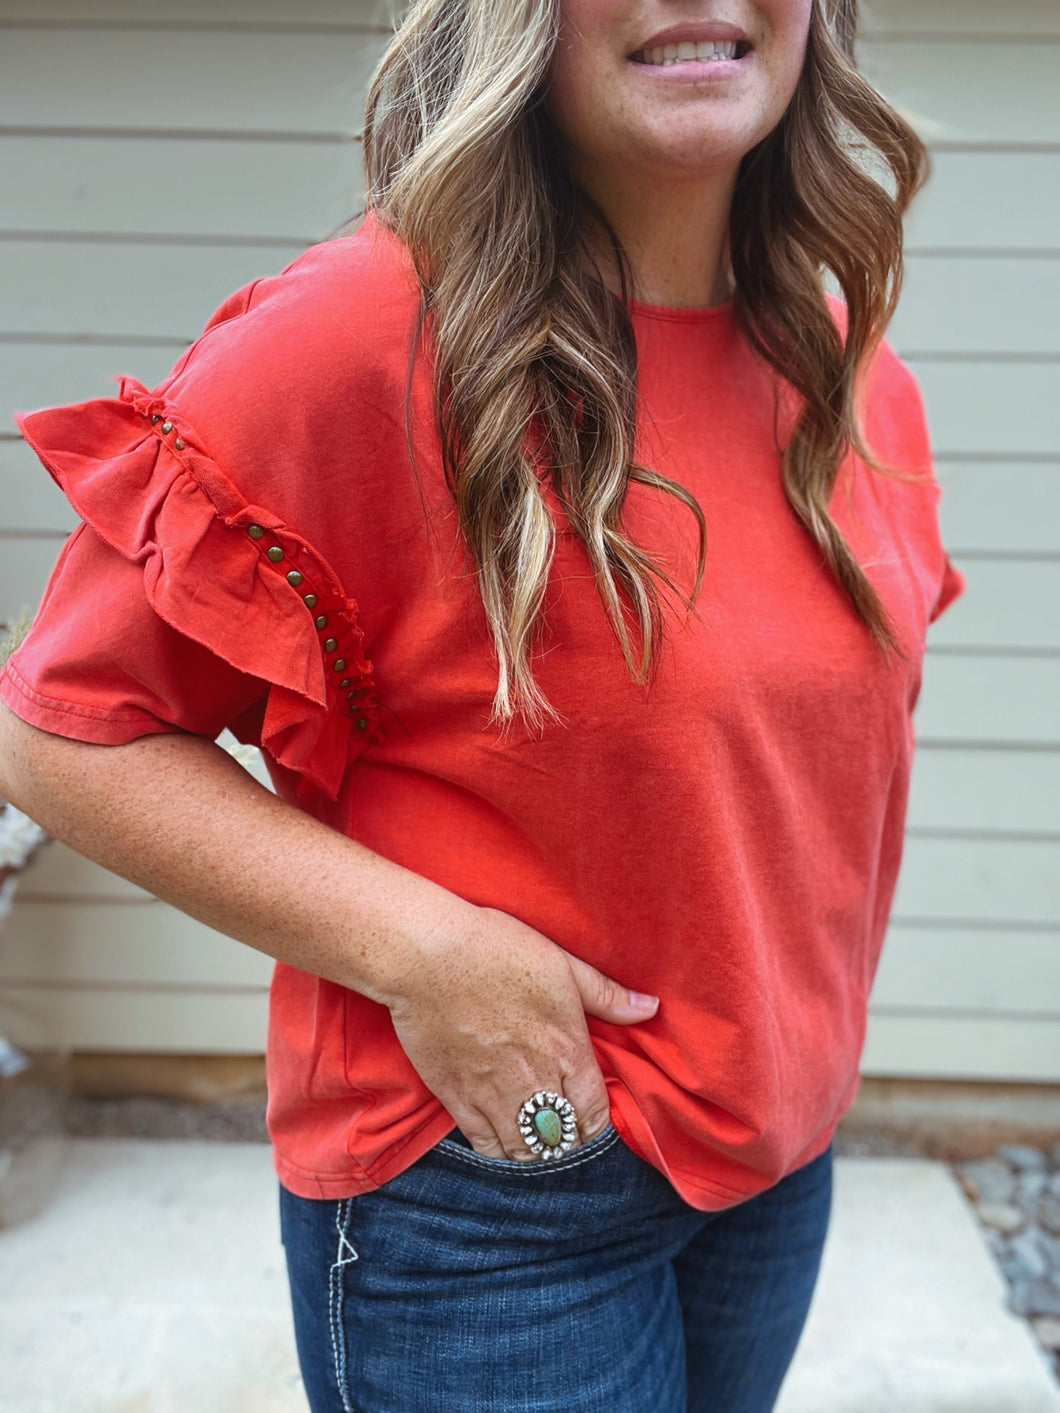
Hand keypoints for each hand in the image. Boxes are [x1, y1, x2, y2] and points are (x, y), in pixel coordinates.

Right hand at [386, 905, 657, 1159]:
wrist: (427, 955)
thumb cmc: (497, 950)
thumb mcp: (562, 963)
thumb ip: (607, 995)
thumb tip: (651, 1008)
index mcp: (567, 1048)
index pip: (594, 1113)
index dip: (596, 1125)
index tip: (591, 1121)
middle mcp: (535, 1080)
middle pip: (562, 1138)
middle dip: (568, 1141)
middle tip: (564, 1133)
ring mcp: (493, 1093)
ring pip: (526, 1150)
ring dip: (536, 1151)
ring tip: (537, 1140)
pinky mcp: (457, 1097)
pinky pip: (485, 1145)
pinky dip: (500, 1151)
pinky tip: (503, 1141)